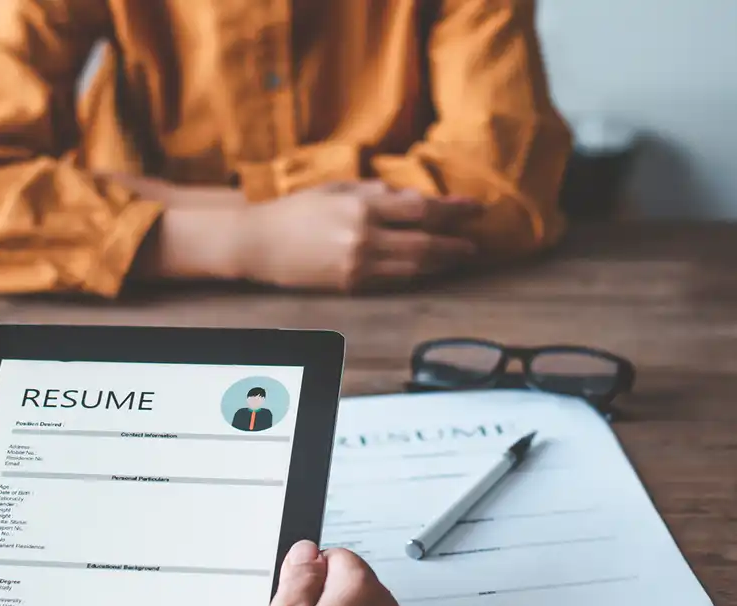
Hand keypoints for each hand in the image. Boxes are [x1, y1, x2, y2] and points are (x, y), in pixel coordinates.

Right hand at [240, 181, 480, 291]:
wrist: (259, 244)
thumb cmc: (296, 210)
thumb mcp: (336, 188)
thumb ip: (376, 192)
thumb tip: (413, 197)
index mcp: (362, 207)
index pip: (422, 209)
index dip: (454, 210)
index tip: (477, 208)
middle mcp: (364, 238)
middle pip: (425, 244)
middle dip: (455, 243)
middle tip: (476, 242)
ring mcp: (358, 266)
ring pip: (414, 268)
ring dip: (441, 263)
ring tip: (459, 257)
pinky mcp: (351, 286)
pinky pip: (393, 282)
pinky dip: (415, 275)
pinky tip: (428, 270)